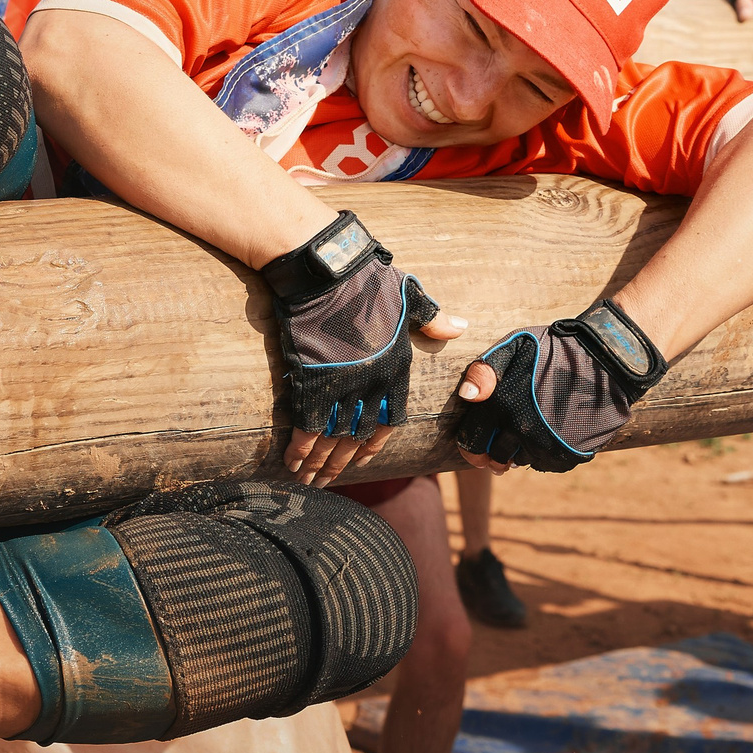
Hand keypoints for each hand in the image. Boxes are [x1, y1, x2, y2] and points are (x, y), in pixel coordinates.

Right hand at [265, 212, 463, 485]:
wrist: (327, 271)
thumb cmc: (368, 280)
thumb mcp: (409, 297)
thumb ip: (432, 319)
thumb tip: (460, 328)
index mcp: (396, 369)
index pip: (389, 421)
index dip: (372, 445)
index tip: (360, 459)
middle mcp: (371, 385)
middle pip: (357, 437)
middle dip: (341, 463)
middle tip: (327, 481)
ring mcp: (341, 387)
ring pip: (332, 439)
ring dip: (319, 464)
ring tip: (307, 481)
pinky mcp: (311, 382)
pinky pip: (306, 427)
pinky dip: (299, 449)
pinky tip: (291, 464)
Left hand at [452, 299, 667, 473]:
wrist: (605, 360)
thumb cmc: (555, 350)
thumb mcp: (514, 347)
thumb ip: (484, 370)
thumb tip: (466, 396)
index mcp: (501, 405)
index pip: (471, 441)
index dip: (469, 446)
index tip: (474, 446)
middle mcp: (520, 430)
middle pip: (495, 458)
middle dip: (492, 456)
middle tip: (496, 452)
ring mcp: (545, 445)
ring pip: (521, 461)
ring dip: (520, 452)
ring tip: (527, 437)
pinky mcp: (567, 455)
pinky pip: (546, 463)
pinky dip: (545, 454)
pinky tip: (550, 436)